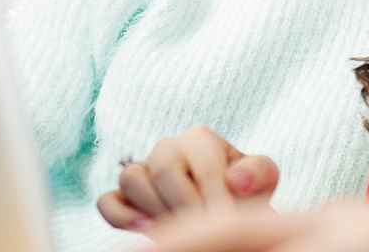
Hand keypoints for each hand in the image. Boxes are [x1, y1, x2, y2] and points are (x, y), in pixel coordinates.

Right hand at [96, 124, 278, 234]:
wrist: (228, 211)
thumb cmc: (244, 193)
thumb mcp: (261, 180)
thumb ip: (258, 172)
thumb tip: (236, 180)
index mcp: (200, 138)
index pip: (202, 164)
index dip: (214, 196)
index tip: (225, 220)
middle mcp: (168, 147)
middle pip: (162, 167)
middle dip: (184, 204)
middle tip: (201, 224)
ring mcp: (144, 170)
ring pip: (131, 178)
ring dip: (154, 208)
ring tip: (177, 226)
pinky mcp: (124, 196)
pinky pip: (107, 200)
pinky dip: (121, 216)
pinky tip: (145, 230)